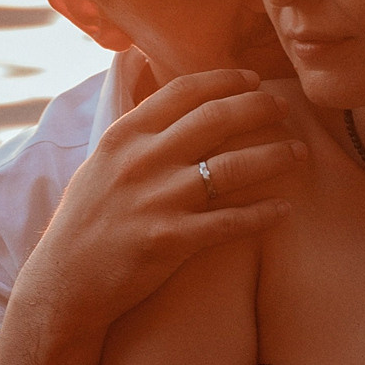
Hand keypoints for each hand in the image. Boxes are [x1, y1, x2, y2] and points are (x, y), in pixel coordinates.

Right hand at [13, 69, 301, 336]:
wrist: (64, 284)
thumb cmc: (85, 223)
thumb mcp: (101, 164)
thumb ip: (138, 135)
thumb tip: (176, 107)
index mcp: (125, 136)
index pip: (184, 91)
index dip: (226, 80)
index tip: (254, 80)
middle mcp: (142, 160)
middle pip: (216, 118)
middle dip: (260, 108)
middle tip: (284, 108)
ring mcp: (158, 200)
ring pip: (233, 166)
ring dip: (275, 156)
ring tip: (300, 154)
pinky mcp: (171, 240)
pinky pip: (231, 221)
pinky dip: (263, 213)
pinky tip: (285, 209)